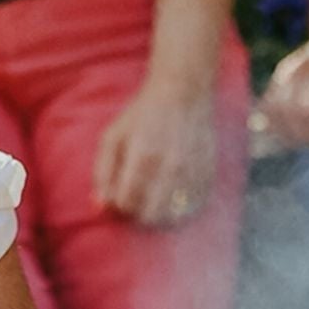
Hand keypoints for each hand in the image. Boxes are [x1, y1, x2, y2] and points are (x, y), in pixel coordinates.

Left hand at [93, 80, 220, 226]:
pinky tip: (172, 194)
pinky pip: (194, 207)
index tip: (120, 194)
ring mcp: (193, 171)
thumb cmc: (142, 115)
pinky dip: (180, 209)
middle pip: (151, 216)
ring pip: (174, 216)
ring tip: (153, 198)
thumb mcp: (113, 136)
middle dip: (138, 214)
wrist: (183, 92)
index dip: (118, 205)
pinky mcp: (209, 173)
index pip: (126, 203)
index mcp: (143, 156)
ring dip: (159, 215)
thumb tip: (99, 207)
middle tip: (136, 200)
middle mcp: (171, 167)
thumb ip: (102, 172)